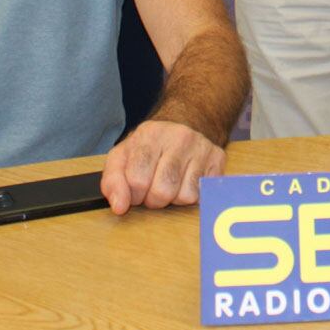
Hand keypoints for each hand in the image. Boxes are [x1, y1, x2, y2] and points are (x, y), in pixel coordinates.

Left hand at [102, 120, 225, 213]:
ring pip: (184, 196)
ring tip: (169, 184)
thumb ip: (112, 181)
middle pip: (162, 191)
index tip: (135, 191)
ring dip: (173, 199)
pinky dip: (190, 195)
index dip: (133, 195)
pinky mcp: (217, 158)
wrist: (183, 123)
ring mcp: (201, 147)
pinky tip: (185, 182)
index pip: (137, 180)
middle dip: (153, 199)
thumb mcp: (123, 156)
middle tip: (152, 189)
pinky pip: (202, 195)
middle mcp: (179, 137)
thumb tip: (119, 206)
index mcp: (150, 134)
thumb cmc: (149, 147)